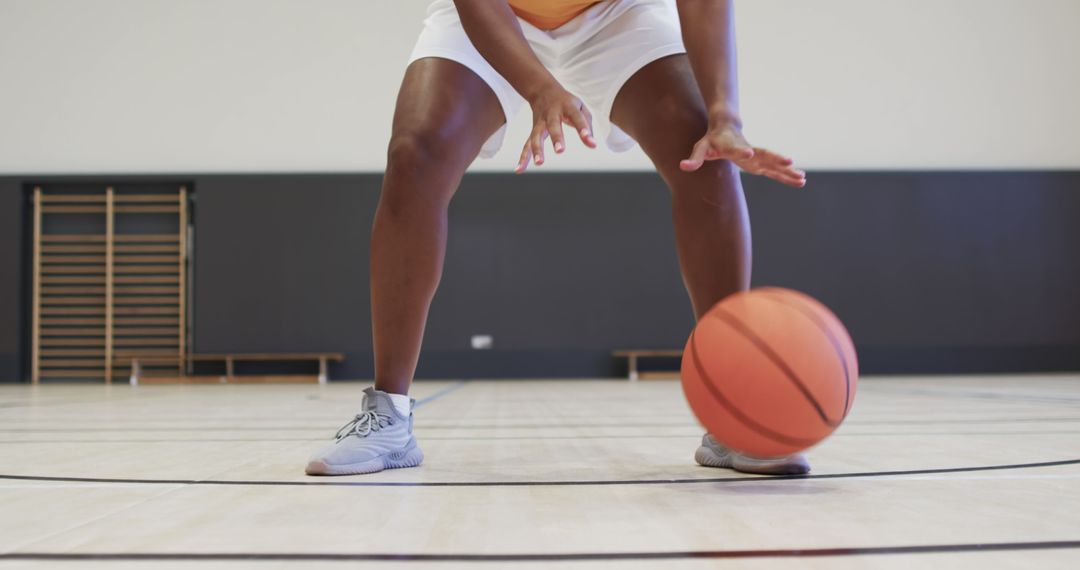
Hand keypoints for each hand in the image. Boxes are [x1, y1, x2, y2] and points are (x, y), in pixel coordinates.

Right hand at [516, 85, 596, 172]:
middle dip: (556, 138)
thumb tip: (592, 144)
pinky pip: (527, 144)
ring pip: (537, 135)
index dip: (583, 128)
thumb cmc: (566, 102)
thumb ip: (587, 125)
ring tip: (539, 163)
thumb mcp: (580, 107)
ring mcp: (540, 122)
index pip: (576, 117)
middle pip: (553, 125)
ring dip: (537, 149)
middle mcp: (552, 113)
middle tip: (560, 151)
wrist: (542, 90)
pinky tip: (519, 170)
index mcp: (567, 106)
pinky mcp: (534, 131)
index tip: (590, 141)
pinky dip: (523, 157)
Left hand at [680, 122, 805, 187]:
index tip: (749, 153)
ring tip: (802, 178)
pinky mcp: (761, 163)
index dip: (742, 151)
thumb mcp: (701, 148)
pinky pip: (776, 171)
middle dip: (776, 159)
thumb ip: (694, 158)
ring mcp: (757, 157)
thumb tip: (683, 166)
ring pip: (774, 164)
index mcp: (733, 147)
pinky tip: (800, 181)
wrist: (726, 127)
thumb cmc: (711, 140)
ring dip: (787, 171)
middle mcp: (749, 151)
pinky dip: (787, 176)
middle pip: (764, 155)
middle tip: (789, 161)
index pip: (737, 150)